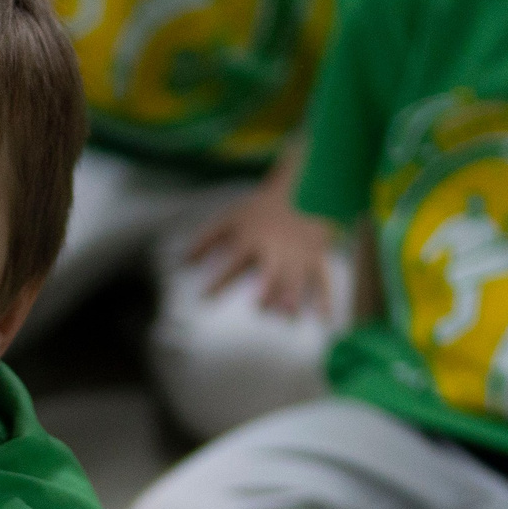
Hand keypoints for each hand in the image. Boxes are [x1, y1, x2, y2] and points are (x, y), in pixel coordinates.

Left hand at [184, 185, 338, 317]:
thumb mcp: (230, 218)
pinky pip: (323, 281)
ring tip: (288, 316)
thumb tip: (182, 262)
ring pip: (298, 277)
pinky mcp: (317, 259)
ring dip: (294, 296)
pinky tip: (324, 322)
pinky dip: (324, 301)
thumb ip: (206, 239)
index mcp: (252, 239)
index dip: (218, 281)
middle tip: (259, 306)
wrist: (301, 187)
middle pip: (272, 269)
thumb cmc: (259, 210)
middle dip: (267, 286)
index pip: (233, 262)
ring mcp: (298, 254)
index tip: (202, 300)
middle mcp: (276, 249)